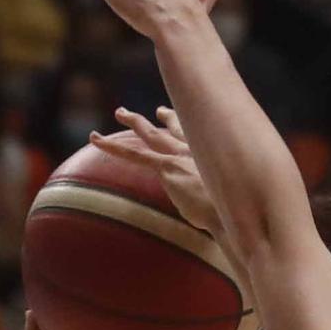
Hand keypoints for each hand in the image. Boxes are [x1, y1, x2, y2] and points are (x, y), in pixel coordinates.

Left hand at [91, 106, 221, 236]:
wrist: (234, 214)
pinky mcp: (167, 167)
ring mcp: (179, 156)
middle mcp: (195, 150)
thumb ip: (209, 198)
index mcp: (208, 157)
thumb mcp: (224, 203)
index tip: (164, 114)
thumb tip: (200, 208)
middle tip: (137, 113)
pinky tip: (96, 141)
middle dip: (156, 118)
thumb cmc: (231, 215)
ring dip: (131, 123)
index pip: (189, 134)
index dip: (175, 122)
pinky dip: (113, 148)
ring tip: (115, 117)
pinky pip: (134, 154)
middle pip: (171, 128)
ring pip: (149, 134)